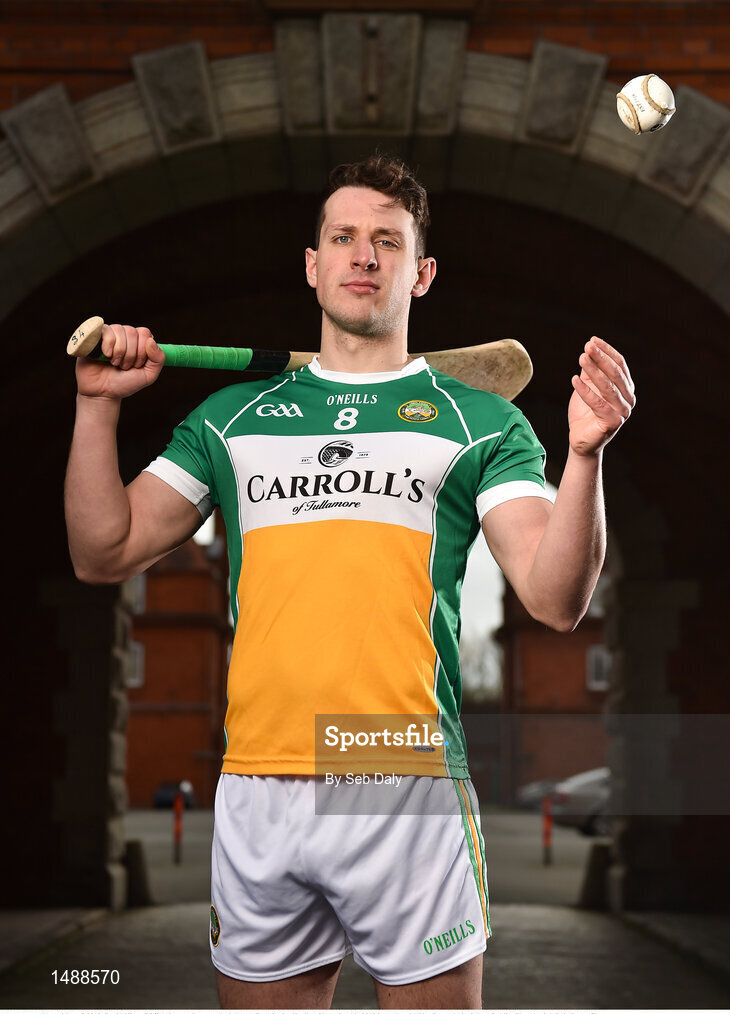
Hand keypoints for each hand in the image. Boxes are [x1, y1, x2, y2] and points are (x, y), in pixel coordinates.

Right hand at [75, 324, 164, 400]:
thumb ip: (158, 359)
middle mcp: (124, 336)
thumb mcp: (148, 376)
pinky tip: (106, 355)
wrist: (102, 393)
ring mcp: (109, 335)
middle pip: (132, 332)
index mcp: (138, 342)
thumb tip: (151, 341)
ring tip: (114, 364)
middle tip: (124, 367)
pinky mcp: (94, 336)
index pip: (145, 333)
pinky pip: (105, 330)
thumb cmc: (124, 384)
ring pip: (119, 330)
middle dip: (130, 354)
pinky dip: (108, 344)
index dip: (142, 351)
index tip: (136, 365)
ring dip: (119, 352)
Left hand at [568, 336, 634, 455]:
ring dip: (594, 370)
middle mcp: (628, 399)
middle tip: (587, 346)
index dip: (607, 351)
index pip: (620, 365)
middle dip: (601, 358)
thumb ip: (591, 371)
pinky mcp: (612, 422)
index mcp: (626, 388)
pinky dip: (585, 390)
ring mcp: (623, 411)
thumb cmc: (585, 413)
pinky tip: (573, 379)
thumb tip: (589, 349)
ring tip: (581, 358)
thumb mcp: (588, 386)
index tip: (592, 340)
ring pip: (608, 387)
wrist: (580, 440)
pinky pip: (598, 403)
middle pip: (615, 374)